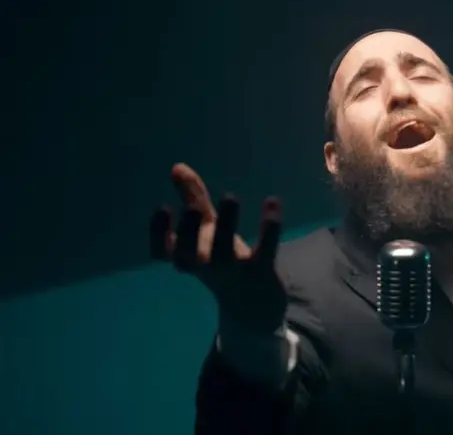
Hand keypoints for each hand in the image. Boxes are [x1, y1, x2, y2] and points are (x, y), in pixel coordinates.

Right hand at [149, 163, 286, 331]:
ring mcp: (234, 272)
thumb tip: (178, 167)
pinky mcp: (262, 273)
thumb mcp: (207, 231)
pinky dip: (269, 228)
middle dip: (189, 232)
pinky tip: (272, 202)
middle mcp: (206, 267)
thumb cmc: (223, 260)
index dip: (159, 233)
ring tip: (229, 196)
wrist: (254, 305)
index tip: (163, 207)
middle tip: (194, 208)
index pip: (164, 252)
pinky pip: (266, 251)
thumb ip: (194, 200)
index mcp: (188, 259)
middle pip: (190, 255)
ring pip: (224, 253)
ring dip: (226, 225)